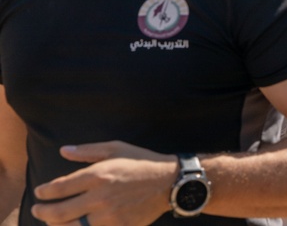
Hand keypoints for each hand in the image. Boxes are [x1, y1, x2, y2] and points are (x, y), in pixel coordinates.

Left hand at [31, 141, 176, 225]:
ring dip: (55, 225)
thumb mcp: (116, 148)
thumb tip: (64, 150)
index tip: (39, 192)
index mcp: (98, 175)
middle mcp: (100, 197)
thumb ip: (88, 151)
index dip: (44, 192)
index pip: (59, 188)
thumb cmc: (142, 162)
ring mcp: (109, 216)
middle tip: (37, 210)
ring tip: (52, 221)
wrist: (169, 182)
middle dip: (42, 212)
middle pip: (58, 212)